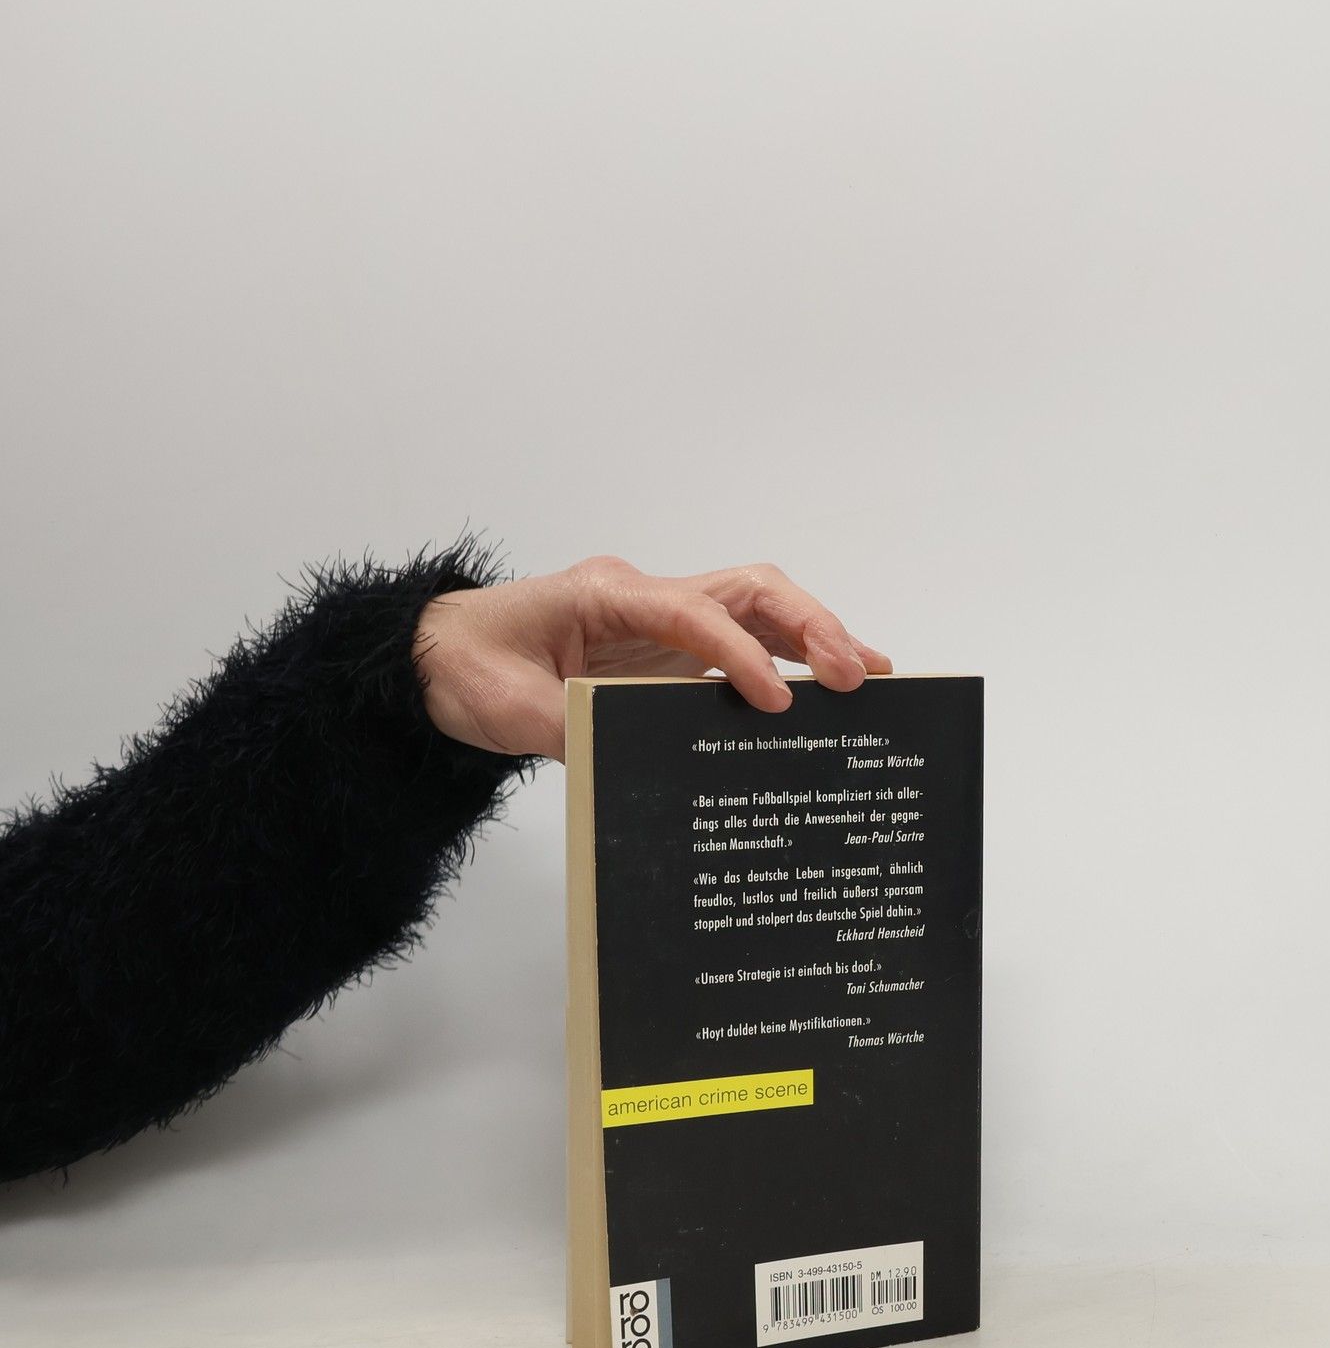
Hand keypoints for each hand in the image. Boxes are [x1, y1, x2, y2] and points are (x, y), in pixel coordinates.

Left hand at [414, 557, 892, 760]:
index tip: (776, 700)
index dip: (741, 655)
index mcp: (608, 595)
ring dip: (817, 636)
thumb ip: (577, 729)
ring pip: (758, 609)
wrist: (435, 661)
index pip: (695, 614)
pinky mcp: (668, 651)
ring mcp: (661, 620)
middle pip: (749, 591)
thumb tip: (643, 756)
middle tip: (859, 675)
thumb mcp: (512, 709)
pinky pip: (743, 643)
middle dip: (810, 627)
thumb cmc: (469, 670)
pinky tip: (828, 690)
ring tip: (875, 675)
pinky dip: (790, 660)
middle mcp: (645, 596)